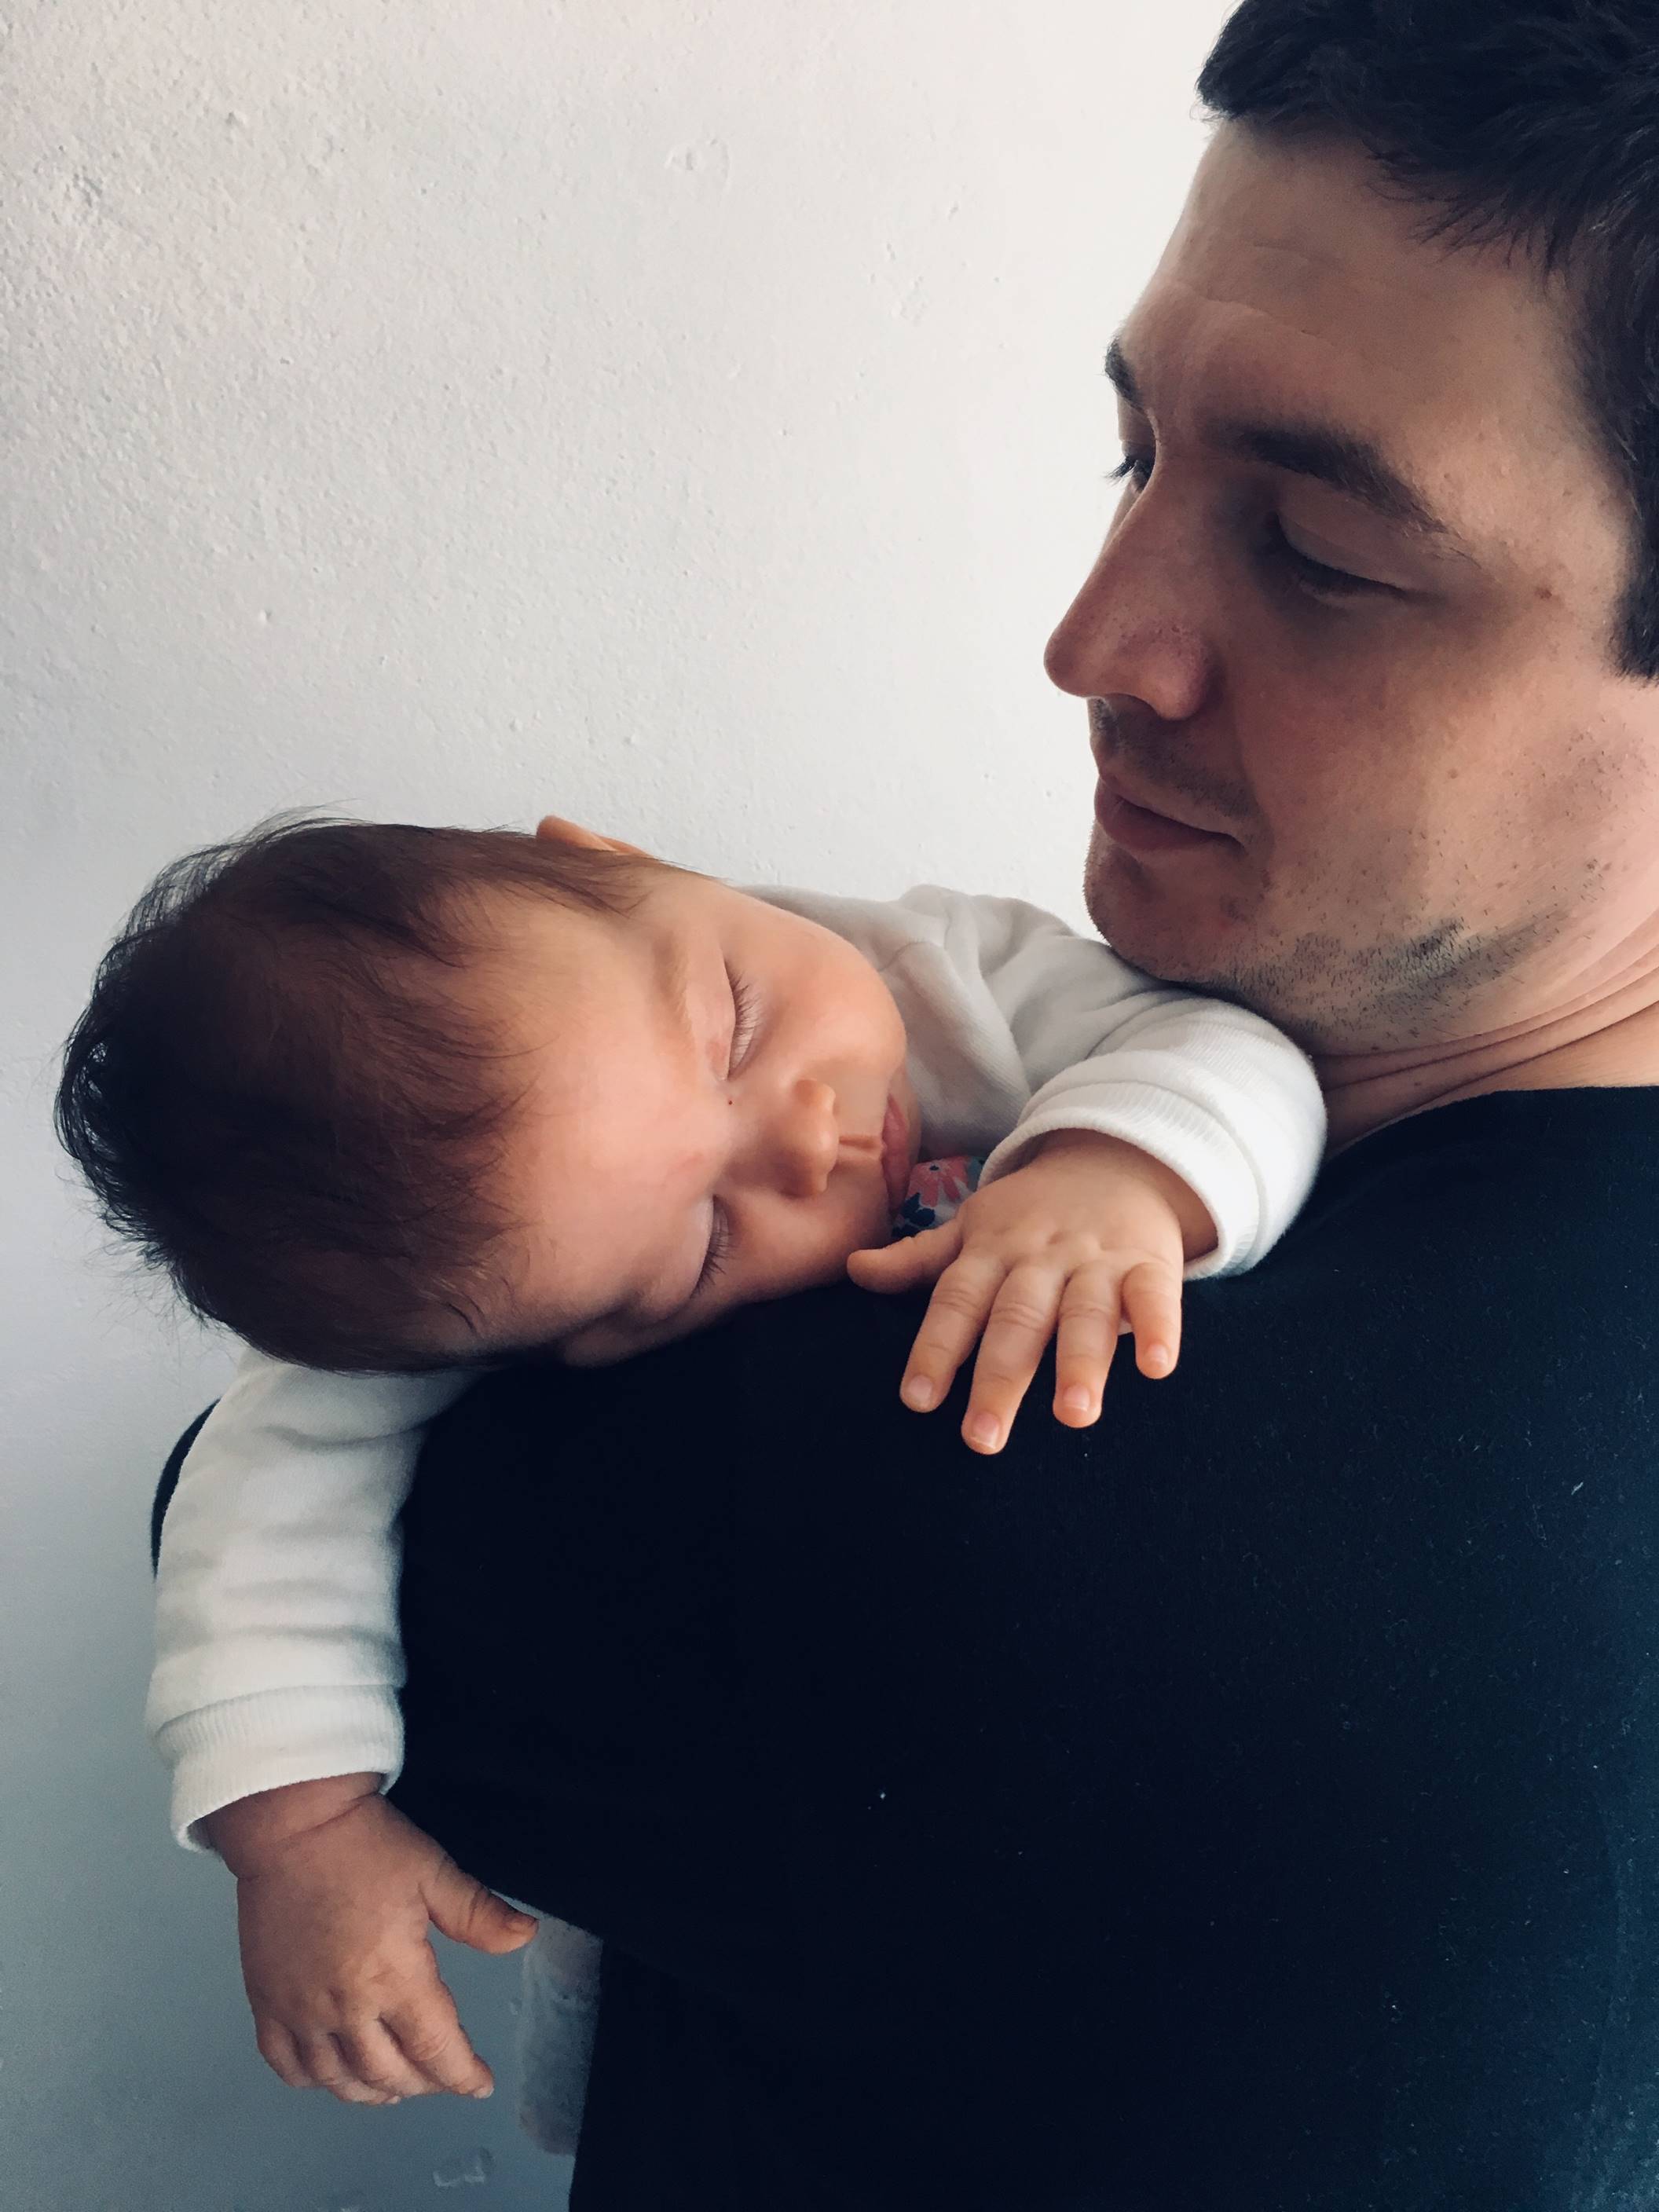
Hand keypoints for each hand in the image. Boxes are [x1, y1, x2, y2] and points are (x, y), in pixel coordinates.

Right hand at [204, 1774, 536, 2106]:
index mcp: (393, 1975)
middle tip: (443, 2075)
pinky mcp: (265, 2002)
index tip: (479, 2083)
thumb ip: (479, 1914)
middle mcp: (344, 2005)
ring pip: (338, 2080)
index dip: (463, 2074)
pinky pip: (286, 2064)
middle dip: (425, 2082)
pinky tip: (333, 2073)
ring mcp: (300, 2009)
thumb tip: (524, 1935)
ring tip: (396, 2086)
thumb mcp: (433, 1871)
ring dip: (373, 2091)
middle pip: (390, 2073)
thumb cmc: (361, 1843)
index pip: (436, 2049)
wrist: (292, 1824)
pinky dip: (314, 2080)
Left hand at [847, 1131, 1213, 1454]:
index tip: (917, 1400)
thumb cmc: (1033, 1212)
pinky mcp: (1150, 1263)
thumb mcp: (973, 1227)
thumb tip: (854, 1271)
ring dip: (1080, 1361)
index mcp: (991, 1252)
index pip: (957, 1300)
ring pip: (1086, 1311)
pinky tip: (1158, 1367)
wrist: (1117, 1159)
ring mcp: (1097, 1260)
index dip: (935, 1348)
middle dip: (1000, 1376)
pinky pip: (1156, 1295)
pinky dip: (1159, 1328)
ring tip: (1074, 1414)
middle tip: (983, 1438)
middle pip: (1017, 1317)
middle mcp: (1041, 1258)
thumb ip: (919, 1259)